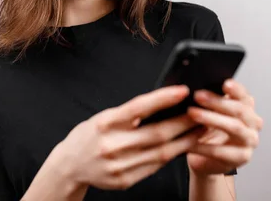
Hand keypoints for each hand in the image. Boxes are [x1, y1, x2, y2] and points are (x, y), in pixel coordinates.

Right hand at [50, 85, 202, 190]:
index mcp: (104, 123)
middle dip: (183, 122)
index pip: (138, 108)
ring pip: (161, 153)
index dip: (163, 98)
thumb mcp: (104, 118)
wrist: (70, 165)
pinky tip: (182, 146)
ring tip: (199, 129)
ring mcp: (118, 166)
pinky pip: (155, 167)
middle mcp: (111, 145)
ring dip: (184, 141)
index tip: (183, 90)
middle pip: (156, 134)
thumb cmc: (90, 136)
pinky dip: (171, 156)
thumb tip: (163, 104)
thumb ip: (129, 114)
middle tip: (201, 112)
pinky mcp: (125, 181)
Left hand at [186, 79, 263, 175]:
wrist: (204, 159)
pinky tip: (189, 142)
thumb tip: (193, 86)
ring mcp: (249, 141)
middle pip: (239, 109)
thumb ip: (207, 100)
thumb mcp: (207, 112)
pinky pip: (221, 151)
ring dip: (212, 119)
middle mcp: (252, 123)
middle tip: (197, 95)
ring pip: (234, 127)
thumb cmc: (206, 131)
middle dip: (217, 101)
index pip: (244, 95)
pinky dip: (203, 146)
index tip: (224, 83)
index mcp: (246, 108)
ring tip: (192, 113)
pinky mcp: (241, 158)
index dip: (235, 89)